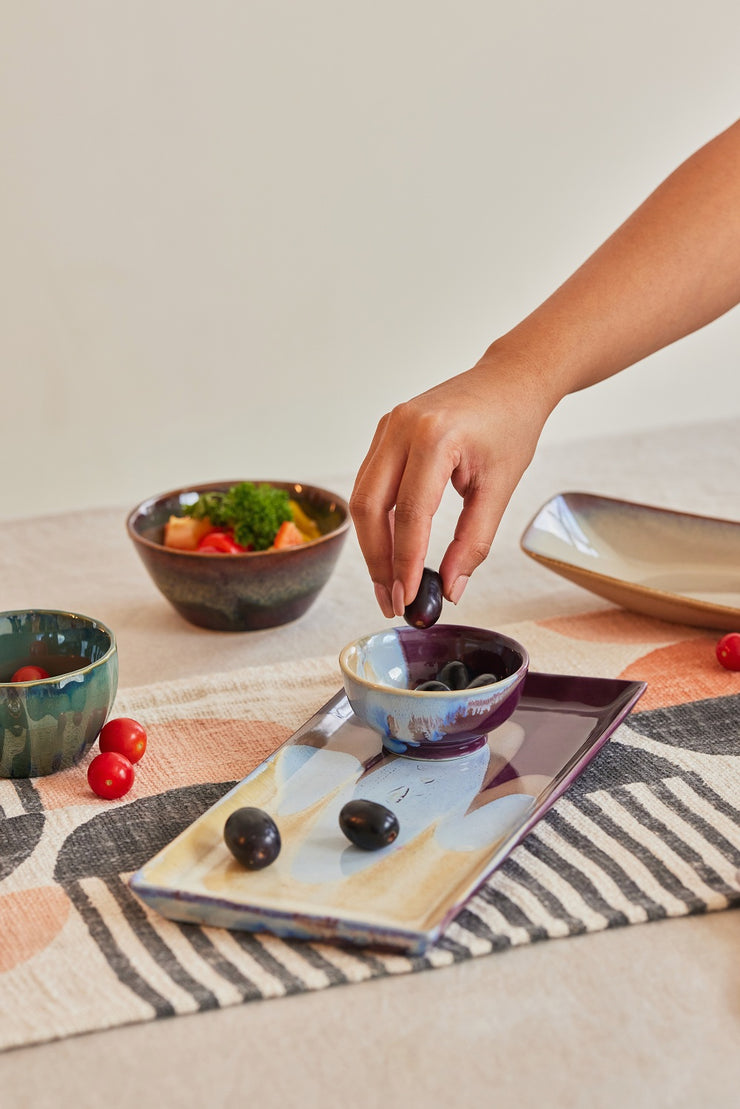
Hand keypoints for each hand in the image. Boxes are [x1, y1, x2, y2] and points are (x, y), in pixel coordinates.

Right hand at [350, 355, 552, 616]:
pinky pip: (370, 482)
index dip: (405, 563)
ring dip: (372, 545)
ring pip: (362, 497)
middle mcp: (402, 428)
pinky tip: (390, 549)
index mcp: (435, 438)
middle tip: (391, 600)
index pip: (410, 514)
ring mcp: (388, 426)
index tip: (408, 599)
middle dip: (378, 561)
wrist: (510, 380)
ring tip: (388, 584)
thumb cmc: (511, 427)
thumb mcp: (501, 489)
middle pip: (369, 507)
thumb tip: (450, 589)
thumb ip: (474, 542)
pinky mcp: (385, 431)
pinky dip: (377, 520)